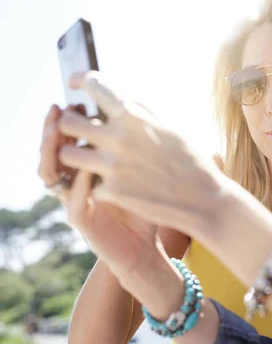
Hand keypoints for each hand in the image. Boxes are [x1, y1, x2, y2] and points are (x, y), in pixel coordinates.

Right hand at [38, 103, 157, 272]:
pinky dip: (79, 183)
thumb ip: (138, 143)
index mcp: (87, 165)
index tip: (77, 98)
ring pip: (50, 172)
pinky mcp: (81, 219)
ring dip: (53, 151)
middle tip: (60, 110)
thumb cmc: (148, 204)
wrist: (146, 245)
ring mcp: (75, 199)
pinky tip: (86, 170)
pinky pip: (73, 199)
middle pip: (53, 148)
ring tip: (59, 133)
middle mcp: (75, 180)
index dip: (68, 117)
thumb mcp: (144, 168)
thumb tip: (143, 107)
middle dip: (54, 127)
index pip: (69, 135)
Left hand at [57, 72, 225, 240]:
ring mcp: (113, 166)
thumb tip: (124, 98)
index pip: (95, 86)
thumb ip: (144, 113)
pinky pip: (87, 183)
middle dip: (71, 124)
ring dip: (74, 154)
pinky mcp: (112, 191)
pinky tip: (109, 184)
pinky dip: (96, 183)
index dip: (80, 80)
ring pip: (67, 154)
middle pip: (69, 122)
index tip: (75, 84)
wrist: (204, 200)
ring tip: (85, 158)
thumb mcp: (172, 129)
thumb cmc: (193, 162)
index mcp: (135, 116)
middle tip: (78, 129)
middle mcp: (119, 138)